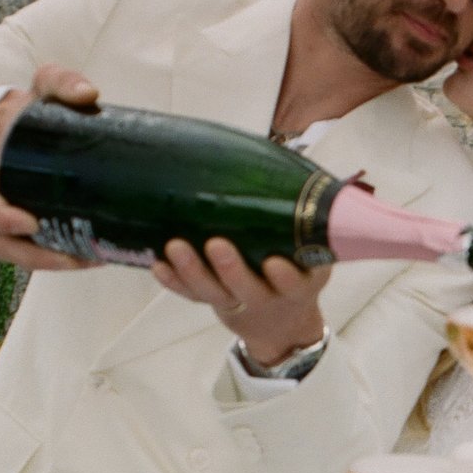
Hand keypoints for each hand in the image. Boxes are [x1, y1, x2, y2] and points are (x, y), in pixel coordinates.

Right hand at [0, 62, 100, 270]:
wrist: (33, 125)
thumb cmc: (34, 111)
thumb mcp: (45, 87)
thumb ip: (62, 82)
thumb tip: (89, 94)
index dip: (1, 217)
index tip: (28, 222)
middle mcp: (1, 203)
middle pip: (3, 243)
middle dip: (35, 256)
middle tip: (73, 256)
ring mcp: (20, 220)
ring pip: (23, 256)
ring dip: (54, 264)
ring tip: (92, 260)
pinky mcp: (41, 229)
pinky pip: (46, 253)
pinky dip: (69, 259)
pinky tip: (100, 256)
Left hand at [151, 237, 331, 365]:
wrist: (281, 321)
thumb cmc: (297, 268)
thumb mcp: (313, 254)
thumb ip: (302, 220)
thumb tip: (283, 150)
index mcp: (301, 284)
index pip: (296, 284)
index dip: (285, 278)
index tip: (274, 264)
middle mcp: (269, 297)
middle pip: (249, 290)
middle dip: (232, 270)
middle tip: (216, 244)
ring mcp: (239, 301)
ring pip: (215, 293)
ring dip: (193, 272)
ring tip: (175, 247)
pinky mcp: (214, 302)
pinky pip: (193, 295)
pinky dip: (175, 282)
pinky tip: (159, 266)